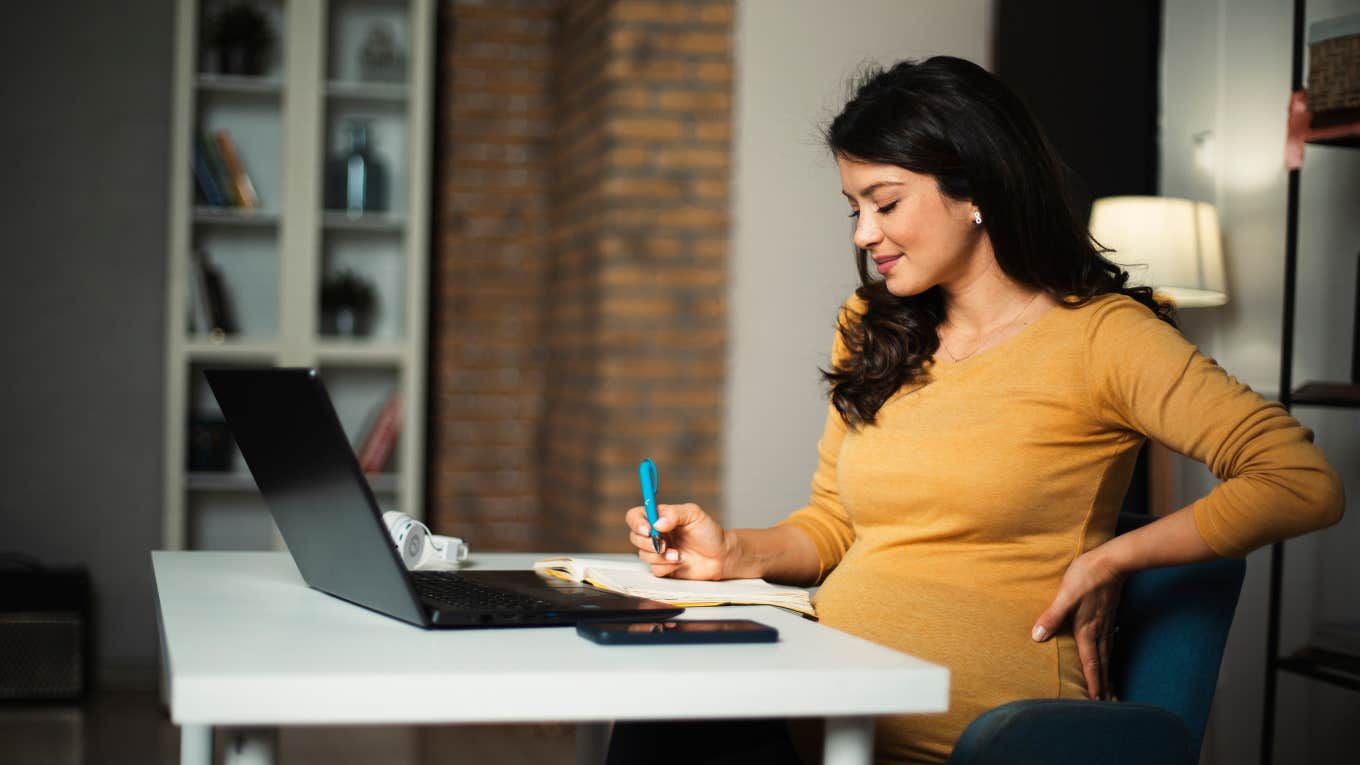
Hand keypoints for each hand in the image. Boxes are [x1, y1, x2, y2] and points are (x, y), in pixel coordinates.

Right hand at [625, 502, 731, 579]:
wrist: (721, 556)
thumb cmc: (709, 532)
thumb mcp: (694, 514)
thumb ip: (674, 514)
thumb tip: (657, 523)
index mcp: (659, 517)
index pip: (635, 516)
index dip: (637, 522)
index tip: (648, 529)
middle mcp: (655, 534)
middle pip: (635, 537)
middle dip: (649, 543)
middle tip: (665, 544)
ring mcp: (658, 551)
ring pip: (643, 555)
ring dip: (660, 556)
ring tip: (679, 554)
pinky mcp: (663, 567)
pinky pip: (654, 569)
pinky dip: (667, 567)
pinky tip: (680, 562)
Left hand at [1031, 550, 1125, 700]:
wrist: (1113, 560)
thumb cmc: (1086, 576)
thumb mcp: (1065, 596)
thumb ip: (1051, 617)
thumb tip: (1037, 637)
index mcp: (1087, 630)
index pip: (1090, 662)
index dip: (1093, 682)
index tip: (1096, 700)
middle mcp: (1099, 630)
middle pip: (1102, 662)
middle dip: (1103, 682)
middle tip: (1105, 701)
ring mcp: (1107, 622)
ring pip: (1107, 652)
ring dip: (1107, 669)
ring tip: (1108, 683)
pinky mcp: (1109, 613)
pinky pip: (1110, 640)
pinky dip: (1109, 652)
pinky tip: (1108, 651)